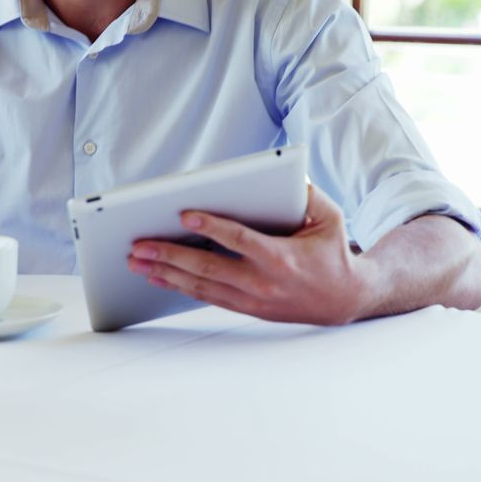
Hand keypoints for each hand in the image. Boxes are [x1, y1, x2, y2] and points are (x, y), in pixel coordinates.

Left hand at [126, 185, 377, 325]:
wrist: (344, 300)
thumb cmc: (333, 254)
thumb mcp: (329, 219)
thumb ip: (306, 195)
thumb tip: (283, 173)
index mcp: (281, 258)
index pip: (239, 240)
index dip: (211, 228)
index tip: (184, 215)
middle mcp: (262, 282)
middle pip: (207, 268)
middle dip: (169, 255)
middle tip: (139, 245)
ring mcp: (252, 299)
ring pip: (200, 286)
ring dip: (165, 273)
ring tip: (136, 261)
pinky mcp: (246, 308)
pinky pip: (206, 297)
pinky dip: (178, 287)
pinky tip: (157, 277)